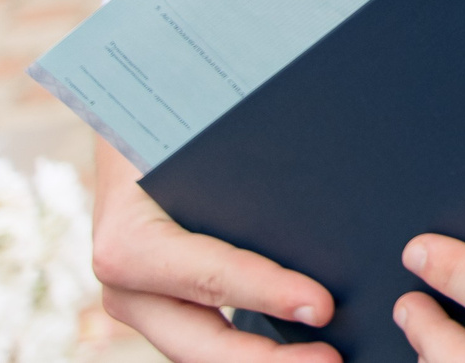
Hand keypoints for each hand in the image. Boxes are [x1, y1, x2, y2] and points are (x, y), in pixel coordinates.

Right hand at [91, 140, 340, 361]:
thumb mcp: (193, 134)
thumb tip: (323, 162)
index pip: (207, 276)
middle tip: (335, 362)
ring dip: (265, 362)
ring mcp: (143, 305)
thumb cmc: (172, 125)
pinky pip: (211, 340)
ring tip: (331, 360)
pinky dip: (256, 353)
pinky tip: (306, 348)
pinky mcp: (164, 310)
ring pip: (204, 352)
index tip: (323, 308)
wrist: (129, 126)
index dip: (266, 295)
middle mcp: (128, 286)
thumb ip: (249, 159)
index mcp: (130, 241)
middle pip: (200, 344)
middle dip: (269, 361)